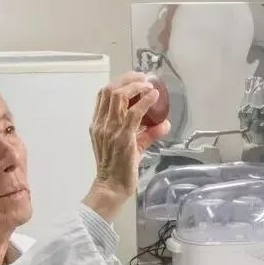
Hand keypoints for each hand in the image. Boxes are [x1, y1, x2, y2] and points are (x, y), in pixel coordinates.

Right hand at [84, 72, 170, 221]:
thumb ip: (147, 133)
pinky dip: (145, 101)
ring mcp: (110, 130)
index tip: (135, 79)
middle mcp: (101, 124)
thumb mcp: (132, 146)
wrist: (112, 187)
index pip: (103, 95)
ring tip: (149, 85)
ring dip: (136, 86)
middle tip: (144, 77)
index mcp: (97, 124)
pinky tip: (154, 96)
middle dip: (128, 79)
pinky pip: (134, 112)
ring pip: (119, 96)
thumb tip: (165, 124)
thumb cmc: (119, 169)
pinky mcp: (123, 137)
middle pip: (110, 90)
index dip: (120, 82)